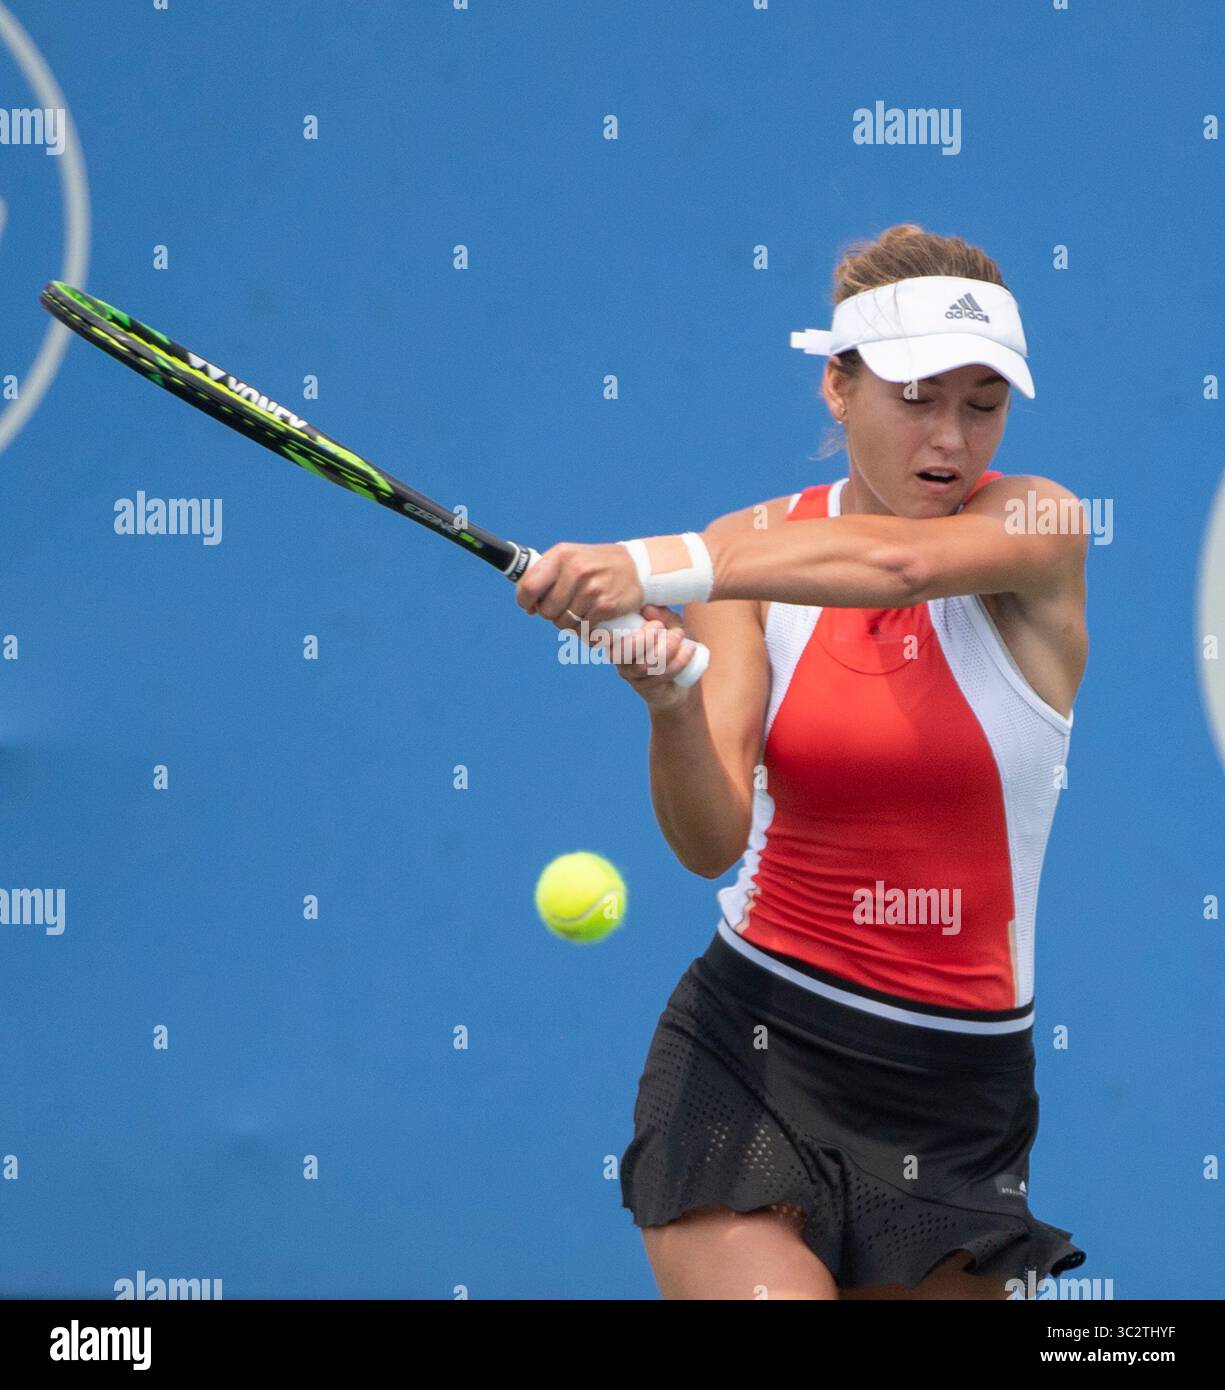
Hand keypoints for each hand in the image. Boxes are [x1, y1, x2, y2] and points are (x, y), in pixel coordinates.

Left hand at [515, 542, 641, 625]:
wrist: (637, 567)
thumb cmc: (596, 565)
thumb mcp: (571, 557)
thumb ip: (547, 575)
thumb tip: (528, 604)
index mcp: (562, 555)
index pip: (529, 585)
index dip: (525, 600)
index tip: (530, 605)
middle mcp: (576, 570)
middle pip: (547, 611)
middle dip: (552, 614)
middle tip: (564, 607)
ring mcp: (592, 589)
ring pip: (564, 623)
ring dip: (570, 623)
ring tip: (580, 612)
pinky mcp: (605, 606)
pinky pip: (583, 630)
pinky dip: (586, 631)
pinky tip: (592, 621)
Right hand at [594, 605, 700, 710]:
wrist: (683, 678)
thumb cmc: (673, 646)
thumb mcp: (671, 625)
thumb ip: (662, 615)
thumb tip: (648, 609)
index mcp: (618, 636)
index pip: (608, 634)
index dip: (621, 628)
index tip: (651, 622)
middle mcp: (618, 656)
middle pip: (625, 650)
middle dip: (647, 637)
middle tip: (664, 627)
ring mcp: (630, 674)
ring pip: (644, 665)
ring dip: (667, 649)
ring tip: (681, 635)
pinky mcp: (644, 688)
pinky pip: (659, 676)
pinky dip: (678, 661)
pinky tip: (690, 649)